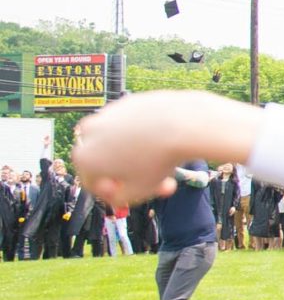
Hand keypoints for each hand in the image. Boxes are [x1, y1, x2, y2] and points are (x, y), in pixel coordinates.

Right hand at [70, 91, 258, 206]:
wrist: (183, 123)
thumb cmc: (158, 160)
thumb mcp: (137, 191)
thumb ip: (120, 198)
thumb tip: (117, 195)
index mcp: (84, 157)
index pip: (92, 183)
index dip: (113, 193)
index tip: (132, 194)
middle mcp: (88, 133)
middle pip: (104, 159)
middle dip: (125, 173)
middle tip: (150, 180)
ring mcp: (107, 113)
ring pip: (118, 141)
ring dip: (135, 154)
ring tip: (161, 161)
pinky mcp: (127, 101)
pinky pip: (131, 125)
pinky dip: (142, 134)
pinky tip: (162, 140)